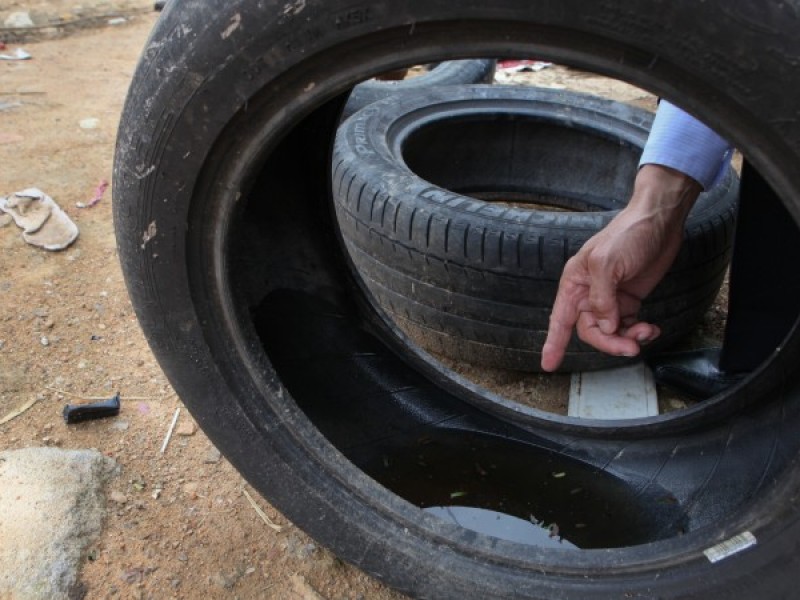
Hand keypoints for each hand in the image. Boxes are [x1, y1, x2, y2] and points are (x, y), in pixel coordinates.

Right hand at [540, 165, 701, 371]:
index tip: (548, 365)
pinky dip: (639, 331)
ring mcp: (610, 297)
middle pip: (591, 330)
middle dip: (610, 342)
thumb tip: (605, 327)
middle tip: (630, 347)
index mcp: (575, 283)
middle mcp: (589, 293)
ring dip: (628, 337)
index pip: (559, 319)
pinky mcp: (630, 299)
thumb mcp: (606, 264)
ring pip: (611, 331)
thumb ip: (602, 299)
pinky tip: (651, 328)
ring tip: (646, 332)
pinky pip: (629, 324)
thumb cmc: (627, 234)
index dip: (553, 343)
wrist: (659, 221)